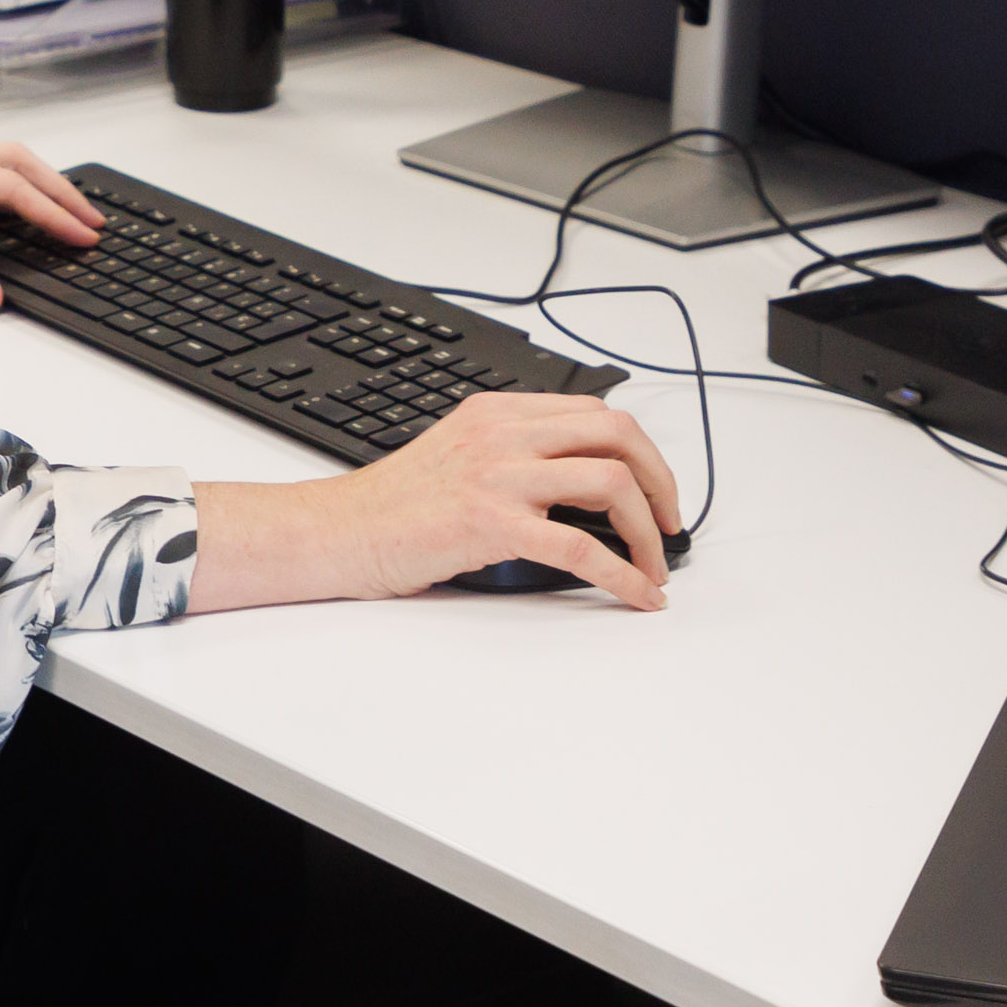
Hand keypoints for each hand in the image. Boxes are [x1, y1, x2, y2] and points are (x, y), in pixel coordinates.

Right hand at [192, 394, 682, 612]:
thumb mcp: (456, 455)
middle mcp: (500, 432)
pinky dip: (623, 575)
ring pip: (610, 484)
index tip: (654, 492)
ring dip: (649, 532)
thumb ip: (511, 454)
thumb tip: (580, 486)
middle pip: (617, 435)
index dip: (641, 454)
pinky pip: (581, 548)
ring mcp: (496, 474)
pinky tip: (635, 594)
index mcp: (494, 412)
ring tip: (654, 566)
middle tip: (668, 524)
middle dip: (661, 482)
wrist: (337, 532)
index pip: (595, 413)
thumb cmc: (391, 507)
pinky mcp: (490, 522)